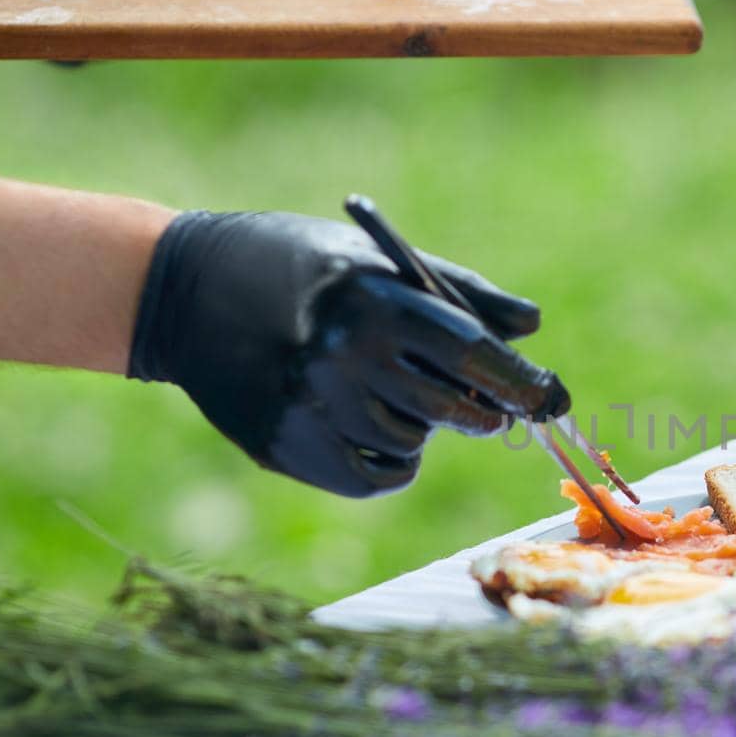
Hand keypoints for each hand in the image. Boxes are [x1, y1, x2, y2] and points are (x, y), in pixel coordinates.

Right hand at [129, 210, 567, 496]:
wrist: (183, 292)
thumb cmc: (297, 265)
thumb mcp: (375, 261)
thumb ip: (460, 295)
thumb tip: (532, 327)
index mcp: (374, 301)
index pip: (473, 355)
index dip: (521, 383)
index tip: (551, 399)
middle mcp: (343, 357)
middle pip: (456, 408)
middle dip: (481, 408)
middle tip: (481, 400)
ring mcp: (312, 408)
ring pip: (416, 442)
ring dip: (420, 425)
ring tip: (381, 386)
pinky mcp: (288, 448)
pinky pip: (379, 475)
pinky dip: (388, 458)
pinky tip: (362, 420)